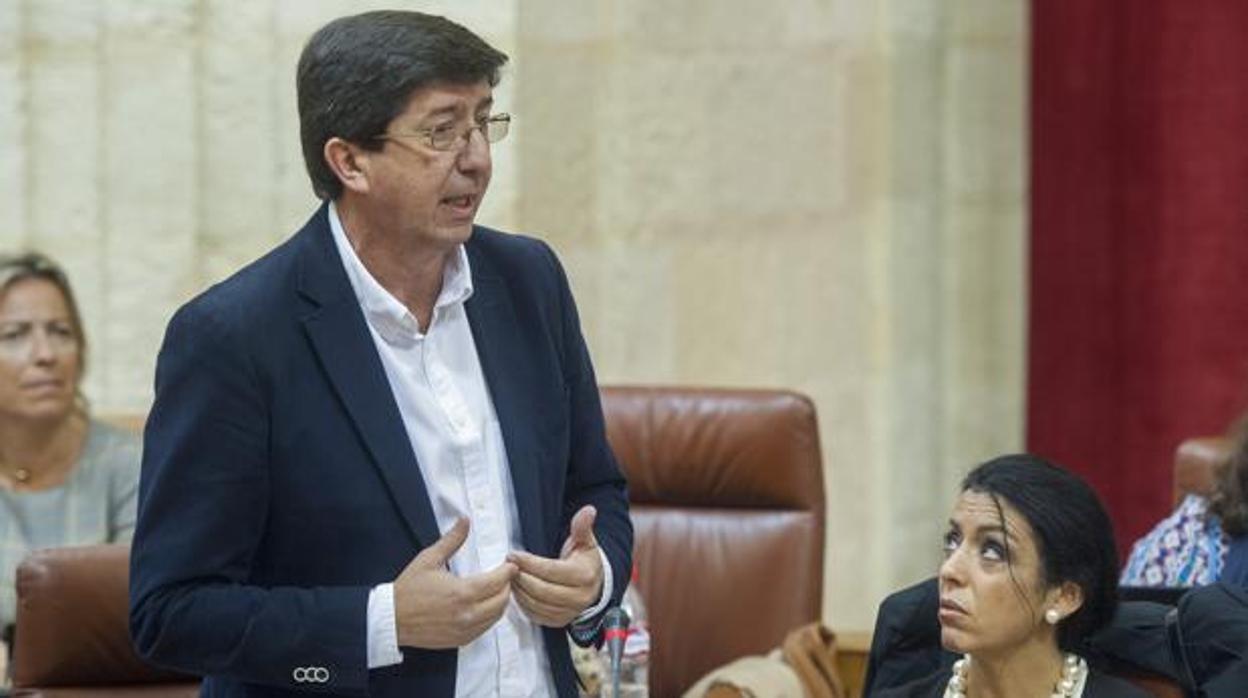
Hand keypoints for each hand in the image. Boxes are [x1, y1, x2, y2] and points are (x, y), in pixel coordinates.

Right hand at [393, 518, 517, 647]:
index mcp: (462, 592)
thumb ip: (451, 540)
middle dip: (507, 586)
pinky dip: (489, 617)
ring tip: (496, 590)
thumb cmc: (408, 590)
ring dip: (500, 602)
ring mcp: (465, 629)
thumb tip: (464, 521)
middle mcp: (467, 614)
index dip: (508, 571)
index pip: (498, 581)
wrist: (391, 619)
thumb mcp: (429, 559)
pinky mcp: (460, 640)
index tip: (510, 565)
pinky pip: (485, 629)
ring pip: (496, 616)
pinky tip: (484, 607)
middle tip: (506, 576)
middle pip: (502, 600)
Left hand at [507, 505, 603, 627]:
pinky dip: (523, 603)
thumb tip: (589, 510)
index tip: (513, 555)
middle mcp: (579, 597)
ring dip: (519, 590)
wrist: (594, 585)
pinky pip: (535, 615)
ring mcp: (569, 612)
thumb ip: (582, 527)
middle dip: (521, 577)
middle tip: (508, 565)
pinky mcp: (559, 621)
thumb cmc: (585, 561)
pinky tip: (518, 589)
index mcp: (584, 576)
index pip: (551, 571)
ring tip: (511, 576)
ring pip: (536, 604)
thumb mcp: (585, 542)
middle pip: (541, 589)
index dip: (529, 563)